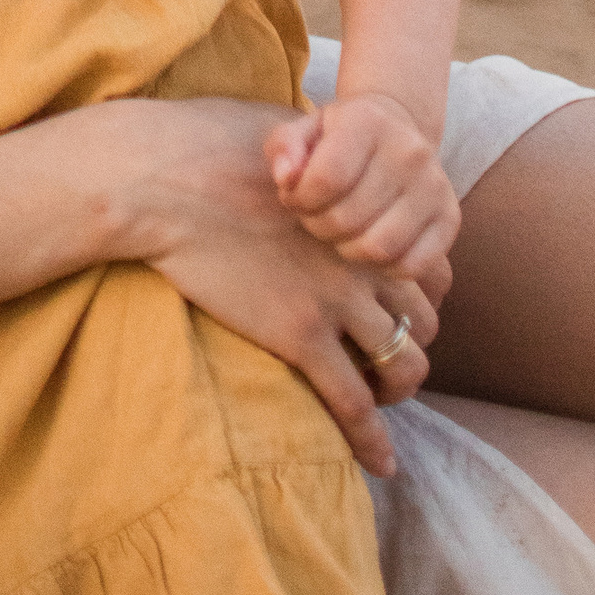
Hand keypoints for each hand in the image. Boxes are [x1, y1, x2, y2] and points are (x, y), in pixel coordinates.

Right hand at [114, 101, 442, 478]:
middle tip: (387, 354)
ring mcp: (334, 302)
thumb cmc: (209, 143)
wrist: (164, 180)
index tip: (403, 302)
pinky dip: (373, 439)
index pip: (429, 265)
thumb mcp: (284, 132)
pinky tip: (380, 463)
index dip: (424, 289)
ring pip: (402, 365)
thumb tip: (315, 147)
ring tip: (383, 402)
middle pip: (424, 318)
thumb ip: (316, 152)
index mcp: (364, 211)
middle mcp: (363, 259)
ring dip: (399, 389)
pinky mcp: (299, 338)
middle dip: (413, 340)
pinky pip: (353, 404)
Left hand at [263, 90, 459, 278]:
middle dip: (318, 226)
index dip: (299, 200)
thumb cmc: (340, 136)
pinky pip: (412, 265)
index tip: (295, 197)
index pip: (325, 179)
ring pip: (379, 247)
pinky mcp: (450, 218)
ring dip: (347, 250)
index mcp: (368, 121)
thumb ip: (284, 147)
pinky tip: (368, 245)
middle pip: (348, 218)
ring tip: (339, 233)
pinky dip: (383, 268)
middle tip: (315, 217)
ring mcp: (435, 186)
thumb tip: (286, 178)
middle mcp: (409, 151)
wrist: (396, 130)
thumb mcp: (305, 129)